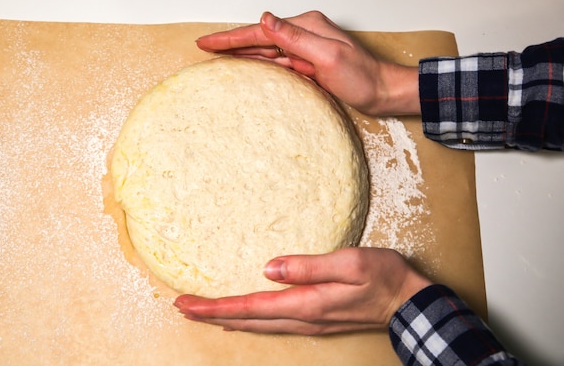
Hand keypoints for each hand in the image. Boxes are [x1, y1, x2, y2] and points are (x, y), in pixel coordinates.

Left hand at [174, 247, 431, 334]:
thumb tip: (269, 267)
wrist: (407, 301)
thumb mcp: (349, 263)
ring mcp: (307, 322)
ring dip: (225, 317)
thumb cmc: (383, 277)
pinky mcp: (313, 319)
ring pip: (256, 324)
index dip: (215, 306)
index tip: (186, 304)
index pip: (250, 307)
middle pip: (246, 320)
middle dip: (210, 315)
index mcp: (306, 303)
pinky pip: (269, 322)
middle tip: (180, 307)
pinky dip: (246, 319)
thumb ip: (308, 266)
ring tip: (200, 312)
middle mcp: (302, 318)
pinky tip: (239, 317)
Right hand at [196, 11, 419, 115]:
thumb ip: (296, 37)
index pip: (260, 31)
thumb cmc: (362, 77)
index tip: (207, 42)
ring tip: (217, 55)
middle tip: (204, 46)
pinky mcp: (307, 63)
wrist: (382, 91)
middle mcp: (303, 34)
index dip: (231, 38)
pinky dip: (258, 62)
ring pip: (265, 49)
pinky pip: (276, 61)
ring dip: (241, 52)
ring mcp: (304, 48)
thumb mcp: (328, 56)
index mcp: (306, 27)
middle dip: (230, 42)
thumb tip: (266, 19)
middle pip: (258, 37)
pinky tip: (246, 65)